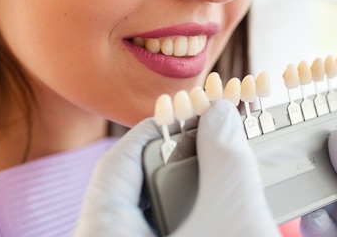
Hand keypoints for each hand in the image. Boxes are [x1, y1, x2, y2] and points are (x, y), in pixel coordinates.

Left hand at [72, 99, 279, 236]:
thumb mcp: (232, 216)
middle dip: (180, 157)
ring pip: (153, 210)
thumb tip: (220, 114)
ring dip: (191, 189)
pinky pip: (163, 229)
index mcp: (104, 233)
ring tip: (221, 172)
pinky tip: (218, 209)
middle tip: (213, 139)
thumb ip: (226, 159)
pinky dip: (192, 214)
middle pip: (137, 183)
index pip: (117, 162)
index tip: (190, 111)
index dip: (157, 127)